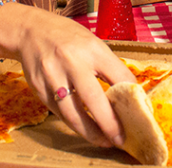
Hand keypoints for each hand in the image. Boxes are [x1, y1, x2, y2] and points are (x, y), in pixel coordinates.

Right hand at [0, 3, 136, 146]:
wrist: (32, 30)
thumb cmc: (69, 38)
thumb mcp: (93, 43)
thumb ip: (108, 66)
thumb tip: (129, 92)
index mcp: (93, 48)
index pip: (119, 76)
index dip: (131, 97)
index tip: (138, 113)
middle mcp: (72, 61)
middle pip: (94, 99)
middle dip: (109, 123)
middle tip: (121, 139)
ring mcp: (53, 76)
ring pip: (72, 112)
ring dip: (90, 131)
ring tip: (104, 141)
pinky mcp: (39, 88)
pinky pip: (58, 112)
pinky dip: (73, 123)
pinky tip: (84, 128)